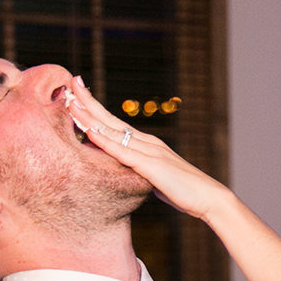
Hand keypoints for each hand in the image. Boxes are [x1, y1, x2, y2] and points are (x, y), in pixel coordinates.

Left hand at [66, 77, 235, 222]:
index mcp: (147, 145)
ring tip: (71, 102)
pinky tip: (90, 131)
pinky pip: (123, 152)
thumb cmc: (184, 192)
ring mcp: (149, 151)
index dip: (97, 109)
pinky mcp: (151, 166)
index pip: (116, 124)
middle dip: (90, 101)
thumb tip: (128, 172)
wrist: (209, 198)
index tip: (80, 95)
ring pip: (113, 131)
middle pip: (112, 119)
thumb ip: (140, 172)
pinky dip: (105, 141)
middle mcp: (147, 142)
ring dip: (90, 116)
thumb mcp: (156, 179)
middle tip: (72, 82)